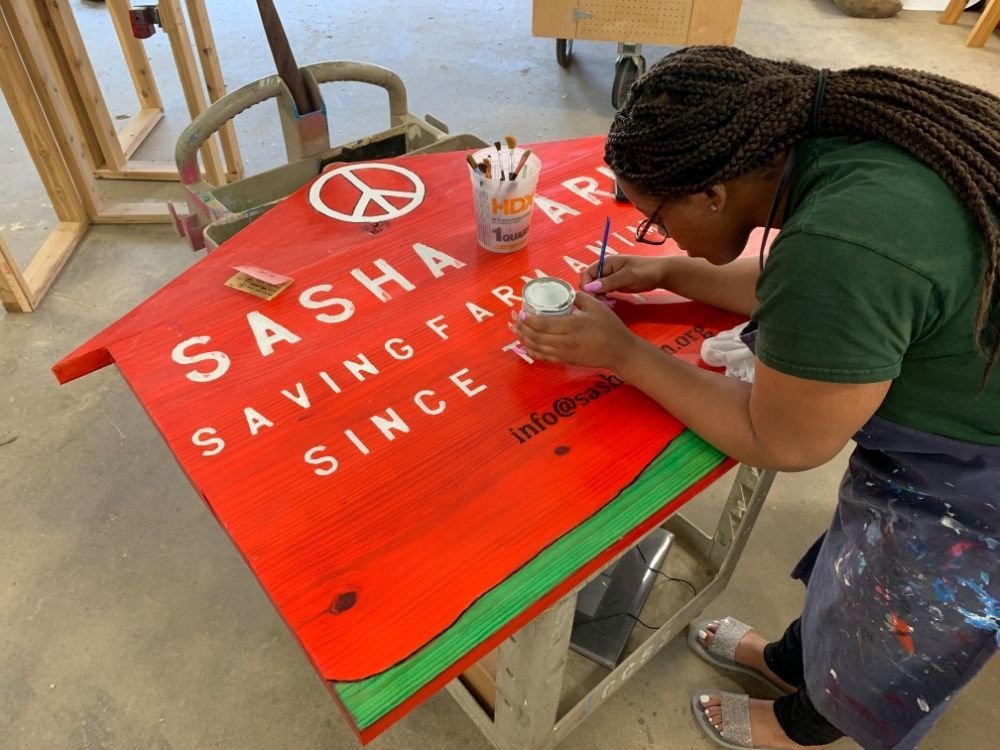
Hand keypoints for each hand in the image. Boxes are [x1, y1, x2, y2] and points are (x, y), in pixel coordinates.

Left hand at [513, 292, 639, 370]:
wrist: (620, 352)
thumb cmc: (610, 327)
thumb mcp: (596, 306)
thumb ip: (578, 297)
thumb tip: (565, 293)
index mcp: (572, 326)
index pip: (543, 324)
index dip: (528, 319)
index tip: (520, 312)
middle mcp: (565, 341)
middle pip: (536, 336)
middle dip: (522, 328)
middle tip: (514, 319)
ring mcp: (564, 353)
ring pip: (537, 348)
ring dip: (524, 339)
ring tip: (516, 330)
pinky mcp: (566, 361)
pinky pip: (544, 357)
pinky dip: (532, 351)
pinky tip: (526, 345)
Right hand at [580, 255, 668, 294]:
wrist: (661, 274)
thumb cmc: (646, 271)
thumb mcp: (628, 276)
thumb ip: (609, 282)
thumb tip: (590, 287)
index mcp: (606, 262)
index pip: (587, 274)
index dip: (586, 285)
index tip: (593, 296)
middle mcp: (605, 269)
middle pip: (589, 282)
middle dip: (592, 292)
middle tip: (604, 301)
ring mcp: (609, 277)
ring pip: (595, 288)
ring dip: (598, 296)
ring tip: (609, 302)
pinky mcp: (614, 284)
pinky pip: (603, 291)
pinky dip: (604, 297)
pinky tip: (611, 301)